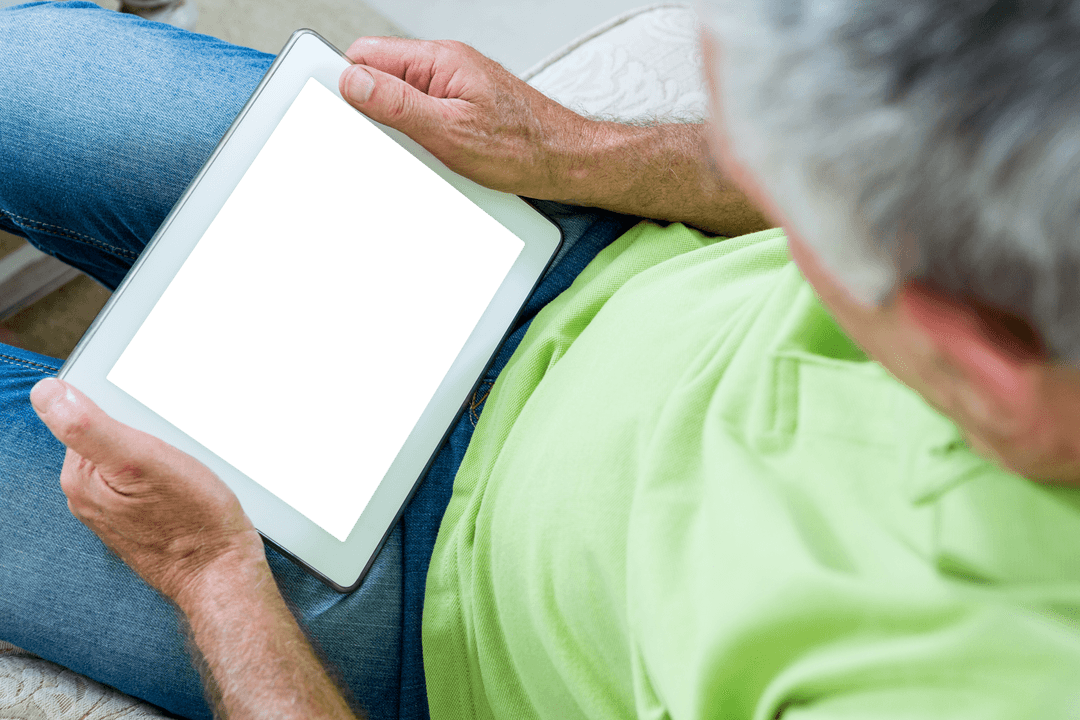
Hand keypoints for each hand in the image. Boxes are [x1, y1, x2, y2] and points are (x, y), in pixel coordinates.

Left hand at [30, 378, 264, 603]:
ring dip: (164, 450)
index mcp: (79, 476)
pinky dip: (171, 470)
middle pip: (114, 434)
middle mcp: (91, 493)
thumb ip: (87, 426)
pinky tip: (188, 483)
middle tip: (175, 453)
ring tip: (186, 470)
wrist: (221, 570)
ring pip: (136, 454)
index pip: (88, 414)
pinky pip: (151, 476)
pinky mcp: (142, 516)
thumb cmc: (190, 521)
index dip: (126, 408)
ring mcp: (116, 507)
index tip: (155, 428)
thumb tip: (46, 393)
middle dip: (148, 430)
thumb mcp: (139, 461)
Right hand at [338, 37, 593, 198]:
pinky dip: (417, 137)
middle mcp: (445, 68)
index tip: (335, 112)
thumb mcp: (450, 131)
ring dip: (396, 129)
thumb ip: (399, 104)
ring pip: (401, 100)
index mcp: (439, 61)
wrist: (566, 162)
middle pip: (381, 78)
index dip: (346, 83)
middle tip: (381, 144)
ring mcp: (454, 88)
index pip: (368, 54)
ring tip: (417, 154)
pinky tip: (431, 157)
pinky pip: (423, 116)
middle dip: (371, 111)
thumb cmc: (522, 148)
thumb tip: (352, 82)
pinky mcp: (462, 109)